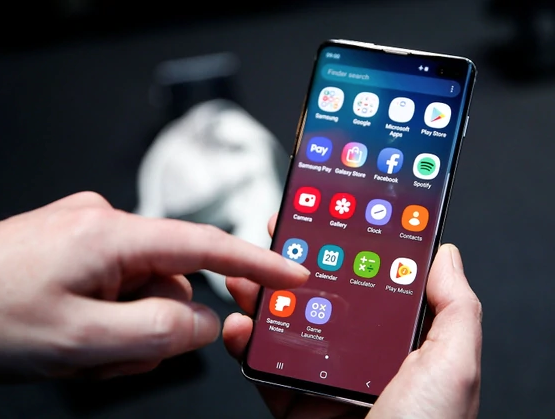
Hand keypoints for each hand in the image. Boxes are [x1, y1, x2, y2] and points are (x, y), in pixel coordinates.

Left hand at [0, 192, 308, 380]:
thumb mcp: (80, 341)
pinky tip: (68, 336)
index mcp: (110, 235)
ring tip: (75, 350)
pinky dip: (105, 319)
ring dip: (122, 329)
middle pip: (167, 281)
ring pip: (139, 290)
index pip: (204, 244)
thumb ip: (158, 332)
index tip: (292, 274)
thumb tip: (204, 320)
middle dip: (151, 326)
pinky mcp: (72, 247)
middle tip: (108, 358)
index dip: (255, 261)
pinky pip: (114, 286)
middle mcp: (103, 224)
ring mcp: (85, 234)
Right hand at [223, 214, 481, 418]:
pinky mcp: (293, 403)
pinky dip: (244, 345)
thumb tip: (444, 253)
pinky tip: (237, 327)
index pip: (372, 281)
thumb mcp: (453, 367)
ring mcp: (324, 380)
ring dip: (261, 297)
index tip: (329, 215)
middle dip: (294, 264)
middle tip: (275, 234)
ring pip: (286, 327)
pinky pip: (263, 368)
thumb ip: (453, 308)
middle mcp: (362, 357)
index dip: (349, 247)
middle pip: (322, 298)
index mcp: (401, 343)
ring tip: (245, 276)